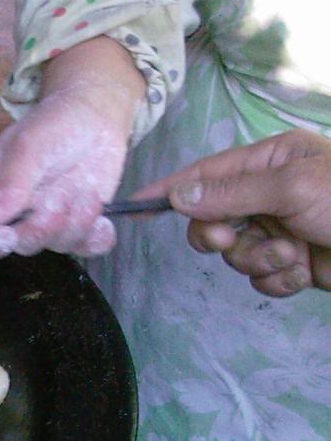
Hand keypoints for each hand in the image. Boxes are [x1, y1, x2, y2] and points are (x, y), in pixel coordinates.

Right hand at [0, 38, 145, 259]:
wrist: (93, 117)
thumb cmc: (52, 123)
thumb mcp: (27, 143)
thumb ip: (10, 180)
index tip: (8, 234)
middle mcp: (19, 217)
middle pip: (22, 245)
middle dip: (44, 226)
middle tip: (60, 195)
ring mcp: (52, 224)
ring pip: (59, 245)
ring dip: (77, 220)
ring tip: (84, 189)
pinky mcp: (82, 225)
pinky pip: (89, 247)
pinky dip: (98, 236)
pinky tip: (101, 214)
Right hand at [136, 129, 330, 297]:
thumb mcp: (292, 188)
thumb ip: (231, 192)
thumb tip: (180, 195)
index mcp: (272, 162)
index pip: (207, 173)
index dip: (171, 190)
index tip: (134, 205)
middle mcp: (272, 193)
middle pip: (213, 220)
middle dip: (222, 236)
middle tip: (232, 239)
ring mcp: (283, 229)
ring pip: (237, 254)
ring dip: (259, 260)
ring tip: (294, 254)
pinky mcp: (295, 262)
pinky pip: (262, 277)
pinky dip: (279, 279)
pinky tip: (305, 271)